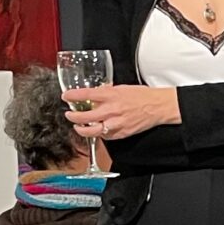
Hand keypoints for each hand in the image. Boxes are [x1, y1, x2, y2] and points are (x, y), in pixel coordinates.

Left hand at [63, 83, 179, 140]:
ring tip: (78, 127)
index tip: (66, 97)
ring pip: (91, 131)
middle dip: (73, 116)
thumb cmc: (143, 96)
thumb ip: (107, 92)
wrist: (158, 107)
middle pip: (84, 117)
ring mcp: (115, 123)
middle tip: (69, 115)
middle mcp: (111, 110)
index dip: (72, 96)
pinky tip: (97, 130)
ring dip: (81, 129)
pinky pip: (104, 136)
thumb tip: (96, 93)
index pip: (85, 95)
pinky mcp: (120, 133)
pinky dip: (98, 134)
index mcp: (110, 95)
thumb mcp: (122, 88)